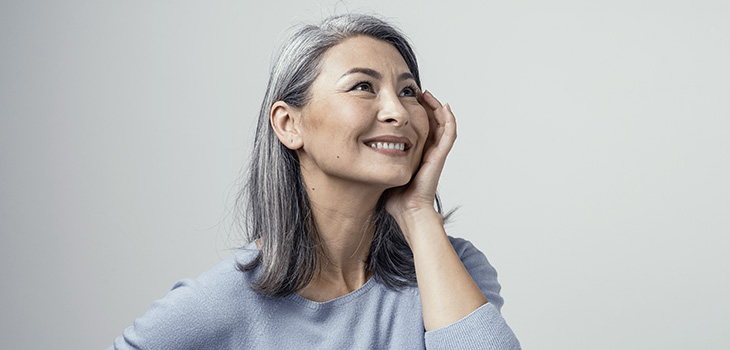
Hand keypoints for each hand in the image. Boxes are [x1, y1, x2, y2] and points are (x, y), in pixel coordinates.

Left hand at [385, 90, 456, 235]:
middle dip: (426, 105)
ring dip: (436, 108)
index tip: (405, 99)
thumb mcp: (383, 170)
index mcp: (417, 153)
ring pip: (442, 124)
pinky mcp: (439, 157)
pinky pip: (448, 134)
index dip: (415, 112)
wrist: (408, 211)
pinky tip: (443, 106)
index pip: (420, 127)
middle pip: (432, 122)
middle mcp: (429, 151)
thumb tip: (357, 148)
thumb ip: (377, 159)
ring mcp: (436, 154)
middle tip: (417, 92)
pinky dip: (448, 119)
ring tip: (427, 94)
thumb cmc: (396, 197)